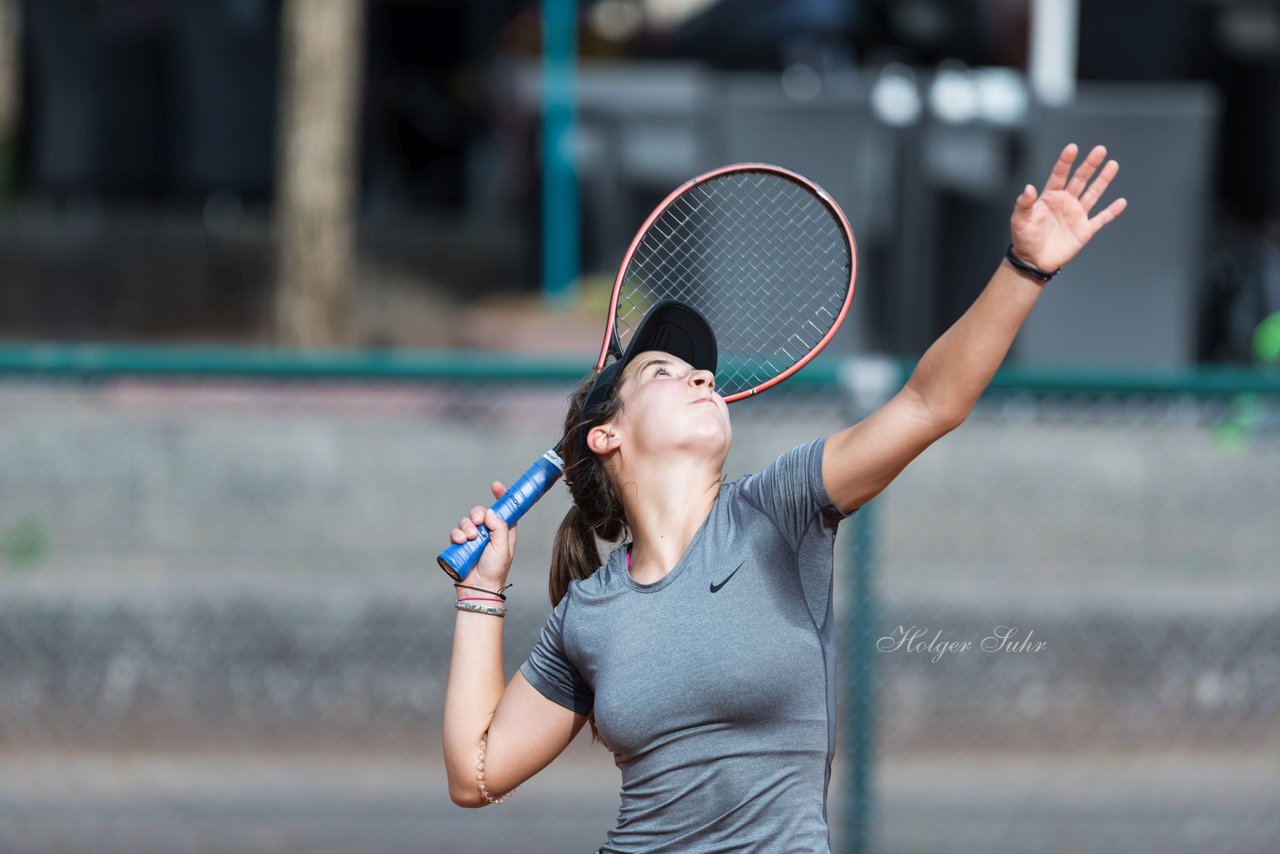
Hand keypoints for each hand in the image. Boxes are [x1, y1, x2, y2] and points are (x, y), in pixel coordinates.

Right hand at [448, 481, 516, 588]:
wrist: (478, 588)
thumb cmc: (495, 570)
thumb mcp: (503, 548)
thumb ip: (500, 528)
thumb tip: (490, 512)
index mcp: (503, 531)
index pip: (503, 510)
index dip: (500, 496)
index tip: (495, 486)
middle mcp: (488, 533)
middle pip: (481, 512)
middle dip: (477, 513)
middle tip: (478, 521)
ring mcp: (473, 538)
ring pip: (467, 521)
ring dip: (467, 526)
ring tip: (471, 538)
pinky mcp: (460, 545)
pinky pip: (456, 532)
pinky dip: (457, 534)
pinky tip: (461, 541)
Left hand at [1010, 143, 1127, 272]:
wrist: (1033, 261)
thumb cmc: (1024, 238)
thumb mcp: (1019, 220)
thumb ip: (1024, 204)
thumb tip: (1028, 188)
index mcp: (1050, 197)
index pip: (1059, 175)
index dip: (1065, 162)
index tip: (1072, 148)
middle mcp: (1065, 202)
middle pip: (1080, 179)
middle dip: (1090, 165)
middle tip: (1100, 149)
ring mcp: (1076, 215)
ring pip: (1093, 194)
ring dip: (1103, 180)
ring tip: (1113, 164)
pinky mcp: (1084, 230)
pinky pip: (1101, 219)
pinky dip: (1111, 211)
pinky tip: (1121, 202)